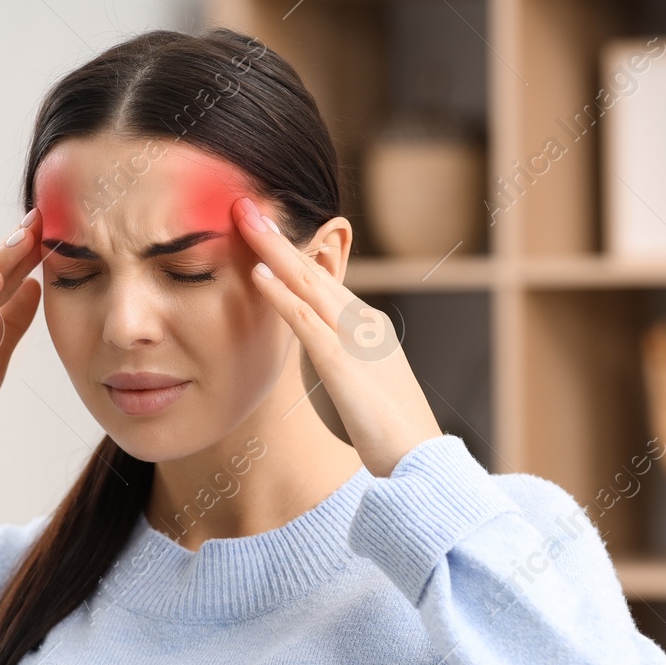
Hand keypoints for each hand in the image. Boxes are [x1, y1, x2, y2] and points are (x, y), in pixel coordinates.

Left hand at [232, 196, 440, 477]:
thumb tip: (327, 359)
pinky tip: (257, 273)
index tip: (264, 231)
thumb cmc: (393, 433)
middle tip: (245, 204)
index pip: (322, 280)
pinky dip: (280, 293)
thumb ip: (345, 364)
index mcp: (368, 327)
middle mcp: (362, 322)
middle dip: (276, 235)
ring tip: (244, 218)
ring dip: (272, 248)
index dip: (291, 253)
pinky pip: (305, 320)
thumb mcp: (365, 386)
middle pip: (312, 268)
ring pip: (307, 281)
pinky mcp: (341, 363)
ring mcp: (353, 339)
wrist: (421, 460)